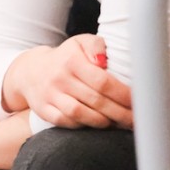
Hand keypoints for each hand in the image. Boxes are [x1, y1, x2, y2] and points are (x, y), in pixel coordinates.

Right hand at [3, 34, 132, 128]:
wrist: (31, 71)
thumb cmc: (66, 57)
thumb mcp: (80, 43)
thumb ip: (96, 46)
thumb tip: (105, 61)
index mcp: (71, 60)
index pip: (102, 81)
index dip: (123, 94)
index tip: (138, 102)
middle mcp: (59, 78)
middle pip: (95, 100)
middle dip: (120, 113)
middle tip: (136, 121)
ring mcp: (50, 96)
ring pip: (81, 114)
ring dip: (104, 122)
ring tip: (120, 124)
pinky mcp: (45, 110)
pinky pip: (67, 123)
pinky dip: (84, 126)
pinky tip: (99, 125)